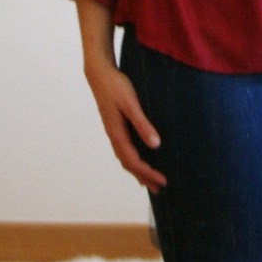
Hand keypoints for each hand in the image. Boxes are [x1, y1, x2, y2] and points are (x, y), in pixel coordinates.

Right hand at [84, 60, 166, 191]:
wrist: (99, 74)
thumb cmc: (116, 86)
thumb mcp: (131, 104)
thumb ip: (142, 123)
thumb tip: (156, 145)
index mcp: (117, 134)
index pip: (133, 161)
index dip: (147, 173)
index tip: (162, 181)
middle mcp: (114, 136)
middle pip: (128, 164)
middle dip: (143, 177)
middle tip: (159, 188)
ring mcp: (113, 132)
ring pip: (125, 157)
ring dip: (137, 170)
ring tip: (148, 181)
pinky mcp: (115, 126)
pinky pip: (124, 149)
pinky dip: (132, 159)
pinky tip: (139, 157)